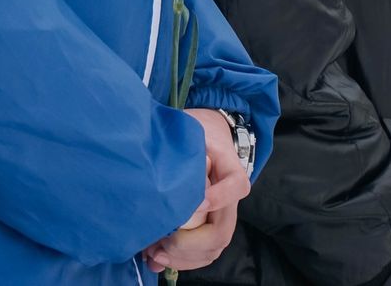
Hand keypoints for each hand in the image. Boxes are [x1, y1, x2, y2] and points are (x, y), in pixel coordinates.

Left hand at [146, 111, 251, 274]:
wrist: (205, 137)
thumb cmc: (196, 133)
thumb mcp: (192, 129)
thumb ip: (185, 145)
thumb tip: (165, 170)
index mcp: (230, 171)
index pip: (236, 186)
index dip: (218, 197)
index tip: (195, 200)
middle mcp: (229, 200)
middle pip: (221, 232)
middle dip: (189, 243)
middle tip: (162, 241)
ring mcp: (219, 217)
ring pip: (212, 249)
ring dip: (182, 257)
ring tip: (154, 252)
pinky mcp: (207, 229)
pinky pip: (201, 255)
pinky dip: (180, 262)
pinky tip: (156, 258)